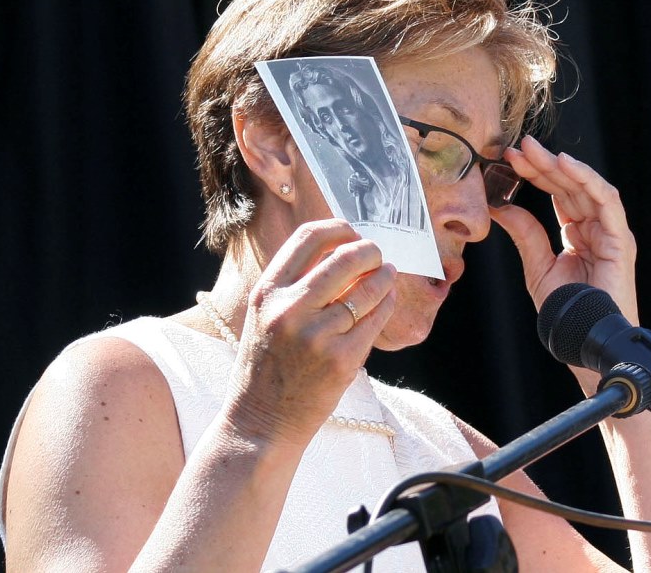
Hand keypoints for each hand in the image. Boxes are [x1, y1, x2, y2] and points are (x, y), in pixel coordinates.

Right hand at [223, 219, 396, 446]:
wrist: (261, 421)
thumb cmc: (267, 365)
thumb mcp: (263, 316)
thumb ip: (293, 284)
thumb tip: (339, 248)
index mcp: (267, 293)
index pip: (308, 239)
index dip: (338, 228)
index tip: (352, 233)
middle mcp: (289, 310)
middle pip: (345, 258)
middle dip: (370, 250)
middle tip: (377, 254)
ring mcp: (317, 336)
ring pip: (368, 289)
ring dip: (385, 276)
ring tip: (388, 274)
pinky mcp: (342, 360)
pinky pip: (375, 321)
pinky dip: (386, 304)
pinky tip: (387, 300)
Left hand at [491, 136, 638, 323]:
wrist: (583, 339)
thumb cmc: (566, 311)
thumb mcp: (538, 266)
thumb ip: (525, 233)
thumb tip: (499, 206)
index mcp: (578, 233)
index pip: (557, 193)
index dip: (535, 174)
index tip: (509, 159)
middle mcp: (596, 228)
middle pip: (570, 186)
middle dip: (543, 164)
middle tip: (517, 147)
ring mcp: (610, 232)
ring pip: (587, 186)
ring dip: (560, 166)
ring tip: (533, 152)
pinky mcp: (620, 239)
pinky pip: (607, 201)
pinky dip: (587, 179)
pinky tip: (565, 165)